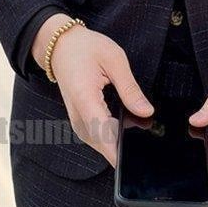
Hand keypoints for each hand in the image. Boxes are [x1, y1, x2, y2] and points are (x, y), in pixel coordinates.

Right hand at [31, 14, 152, 166]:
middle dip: (124, 147)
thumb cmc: (86, 48)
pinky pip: (96, 135)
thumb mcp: (115, 60)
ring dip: (118, 141)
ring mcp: (77, 119)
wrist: (61, 46)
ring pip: (100, 143)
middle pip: (102, 143)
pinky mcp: (80, 119)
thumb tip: (146, 111)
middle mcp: (78, 113)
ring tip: (138, 129)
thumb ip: (130, 89)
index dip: (119, 150)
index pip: (103, 133)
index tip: (134, 160)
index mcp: (85, 98)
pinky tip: (127, 125)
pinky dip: (111, 134)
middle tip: (145, 139)